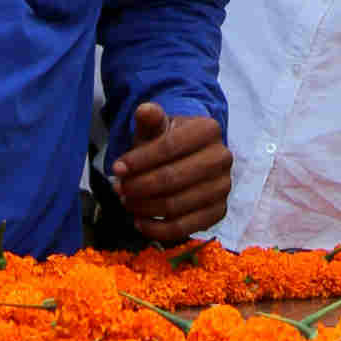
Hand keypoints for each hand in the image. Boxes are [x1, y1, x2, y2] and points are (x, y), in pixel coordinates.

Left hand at [112, 102, 231, 242]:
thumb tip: (144, 110)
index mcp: (208, 129)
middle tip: (119, 189)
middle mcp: (222, 158)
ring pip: (176, 205)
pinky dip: (157, 229)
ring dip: (144, 207)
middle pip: (172, 179)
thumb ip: (150, 118)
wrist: (189, 157)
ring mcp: (223, 187)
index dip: (139, 160)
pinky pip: (185, 228)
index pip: (169, 147)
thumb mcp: (157, 126)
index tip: (116, 168)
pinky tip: (140, 221)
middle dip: (139, 186)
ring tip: (127, 202)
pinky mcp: (218, 212)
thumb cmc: (168, 141)